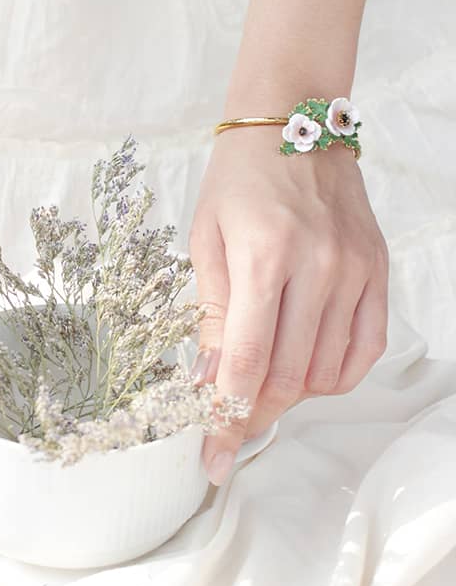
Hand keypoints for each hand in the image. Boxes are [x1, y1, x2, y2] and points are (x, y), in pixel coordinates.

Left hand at [187, 122, 389, 485]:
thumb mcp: (206, 243)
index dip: (226, 421)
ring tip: (262, 383)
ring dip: (289, 395)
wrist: (294, 124)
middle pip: (288, 377)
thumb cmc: (238, 181)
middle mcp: (317, 266)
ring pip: (327, 372)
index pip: (245, 364)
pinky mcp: (378, 272)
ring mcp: (355, 271)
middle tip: (231, 423)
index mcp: (263, 257)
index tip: (213, 460)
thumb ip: (210, 317)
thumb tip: (209, 387)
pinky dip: (335, 375)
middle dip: (253, 414)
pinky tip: (307, 369)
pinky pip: (365, 350)